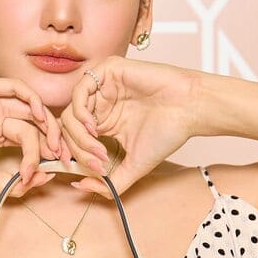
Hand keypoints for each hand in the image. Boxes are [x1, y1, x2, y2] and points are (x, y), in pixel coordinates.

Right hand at [0, 76, 67, 197]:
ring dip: (45, 121)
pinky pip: (14, 87)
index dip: (46, 151)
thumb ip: (13, 181)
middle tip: (60, 155)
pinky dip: (31, 99)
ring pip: (28, 106)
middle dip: (52, 138)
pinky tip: (38, 118)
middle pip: (34, 121)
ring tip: (51, 141)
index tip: (56, 168)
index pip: (30, 136)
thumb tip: (43, 179)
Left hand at [56, 57, 199, 196]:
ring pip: (70, 111)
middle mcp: (100, 104)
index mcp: (104, 121)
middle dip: (78, 150)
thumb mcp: (133, 166)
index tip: (90, 172)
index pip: (75, 138)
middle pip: (68, 127)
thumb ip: (109, 182)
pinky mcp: (107, 71)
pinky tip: (94, 126)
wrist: (189, 109)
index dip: (76, 157)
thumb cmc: (167, 133)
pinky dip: (80, 112)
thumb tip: (80, 186)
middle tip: (98, 161)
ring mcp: (103, 87)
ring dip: (78, 134)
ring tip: (97, 146)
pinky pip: (79, 90)